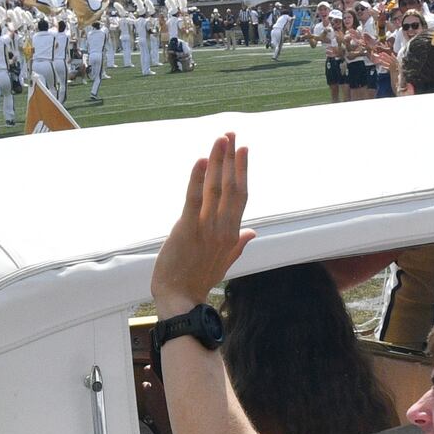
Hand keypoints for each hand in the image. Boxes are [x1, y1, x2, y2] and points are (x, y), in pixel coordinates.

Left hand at [150, 132, 251, 314]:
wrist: (180, 299)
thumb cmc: (197, 281)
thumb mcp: (224, 262)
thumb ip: (239, 244)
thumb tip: (253, 232)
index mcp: (232, 233)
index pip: (241, 195)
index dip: (242, 170)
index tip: (243, 150)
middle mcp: (223, 228)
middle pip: (231, 186)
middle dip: (231, 158)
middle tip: (231, 134)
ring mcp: (206, 228)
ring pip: (216, 188)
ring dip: (218, 161)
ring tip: (220, 139)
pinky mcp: (187, 229)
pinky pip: (194, 200)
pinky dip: (197, 179)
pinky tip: (201, 160)